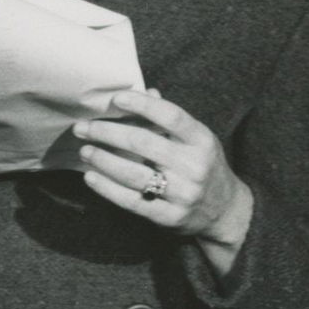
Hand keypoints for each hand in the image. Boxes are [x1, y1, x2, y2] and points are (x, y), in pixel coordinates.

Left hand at [75, 88, 252, 274]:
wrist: (225, 212)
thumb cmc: (203, 166)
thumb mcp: (197, 140)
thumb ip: (171, 119)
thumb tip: (145, 92)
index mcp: (202, 141)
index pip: (170, 116)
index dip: (141, 105)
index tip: (115, 99)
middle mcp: (194, 166)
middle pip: (143, 143)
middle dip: (107, 133)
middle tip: (83, 127)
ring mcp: (183, 194)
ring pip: (134, 174)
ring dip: (103, 160)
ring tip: (84, 150)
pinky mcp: (169, 217)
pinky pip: (132, 201)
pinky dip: (107, 189)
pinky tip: (91, 177)